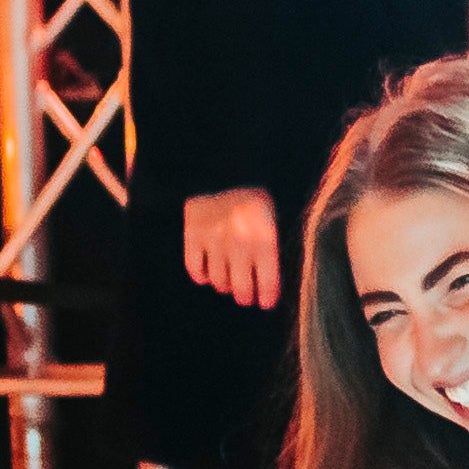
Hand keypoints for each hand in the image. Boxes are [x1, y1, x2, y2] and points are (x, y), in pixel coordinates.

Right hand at [183, 187, 281, 307]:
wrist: (223, 166)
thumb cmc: (254, 194)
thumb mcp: (275, 215)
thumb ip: (273, 246)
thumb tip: (271, 281)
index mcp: (265, 237)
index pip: (267, 281)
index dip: (267, 297)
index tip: (265, 302)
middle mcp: (239, 242)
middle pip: (241, 288)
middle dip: (245, 296)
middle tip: (246, 295)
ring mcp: (214, 239)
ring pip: (219, 281)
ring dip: (225, 284)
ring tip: (229, 280)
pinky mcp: (193, 234)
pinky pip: (195, 269)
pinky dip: (201, 276)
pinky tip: (208, 273)